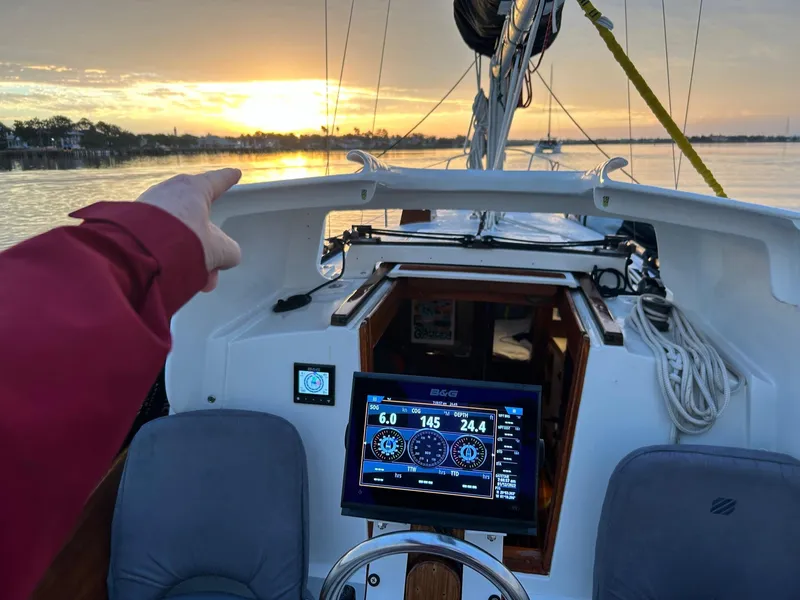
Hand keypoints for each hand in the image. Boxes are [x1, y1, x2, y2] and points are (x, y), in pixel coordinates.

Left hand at [137, 168, 241, 291]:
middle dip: (208, 245)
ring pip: (179, 233)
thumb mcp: (219, 250)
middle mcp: (169, 192)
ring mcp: (147, 206)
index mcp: (193, 189)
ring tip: (197, 281)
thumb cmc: (185, 242)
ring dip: (191, 256)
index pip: (216, 181)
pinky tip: (175, 276)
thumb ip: (229, 251)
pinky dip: (170, 256)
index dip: (228, 179)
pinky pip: (159, 239)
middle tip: (214, 267)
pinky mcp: (131, 223)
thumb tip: (226, 255)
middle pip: (197, 216)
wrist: (137, 254)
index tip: (235, 173)